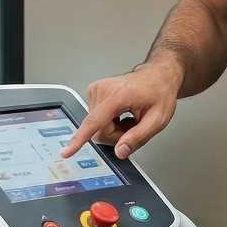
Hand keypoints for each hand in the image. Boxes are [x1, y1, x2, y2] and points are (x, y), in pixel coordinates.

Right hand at [60, 58, 182, 160]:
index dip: (80, 139)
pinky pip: (96, 119)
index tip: (67, 151)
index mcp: (119, 95)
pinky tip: (122, 113)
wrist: (157, 75)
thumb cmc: (159, 92)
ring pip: (97, 127)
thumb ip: (138, 137)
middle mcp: (103, 90)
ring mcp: (96, 90)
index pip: (95, 121)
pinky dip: (110, 121)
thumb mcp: (158, 119)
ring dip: (114, 128)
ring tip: (130, 116)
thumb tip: (120, 151)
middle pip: (99, 130)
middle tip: (134, 125)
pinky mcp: (93, 92)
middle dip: (116, 135)